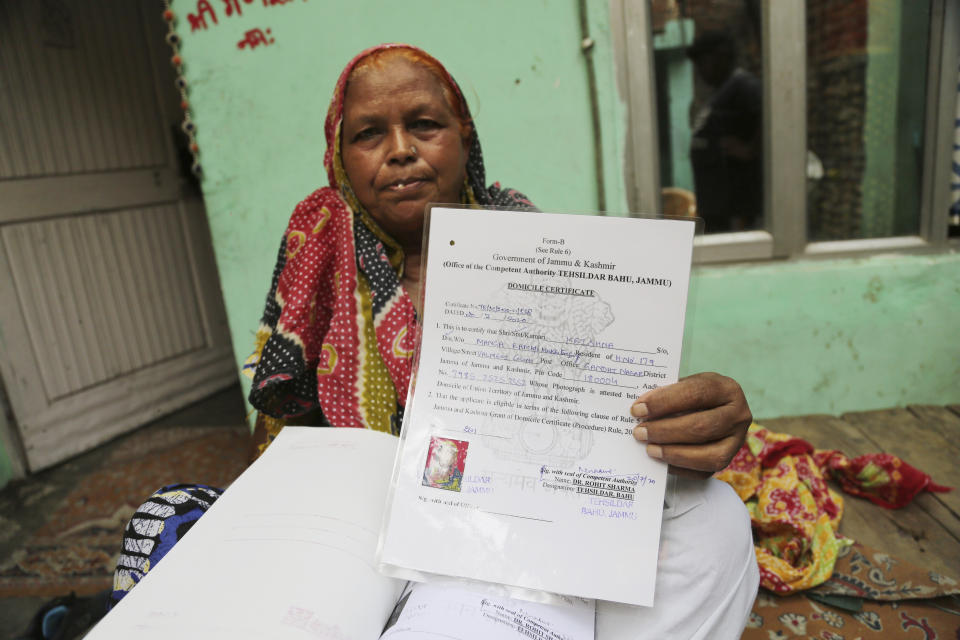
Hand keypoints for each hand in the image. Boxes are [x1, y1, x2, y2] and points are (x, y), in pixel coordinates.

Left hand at [630, 372, 751, 476]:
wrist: (715, 409)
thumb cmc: (694, 395)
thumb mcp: (685, 386)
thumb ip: (667, 395)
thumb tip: (641, 411)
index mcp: (726, 389)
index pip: (696, 393)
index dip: (665, 402)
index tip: (638, 409)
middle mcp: (739, 415)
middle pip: (702, 426)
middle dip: (666, 431)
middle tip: (640, 432)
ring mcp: (737, 441)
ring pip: (708, 455)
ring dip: (674, 453)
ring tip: (649, 449)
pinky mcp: (728, 461)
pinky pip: (704, 471)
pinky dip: (680, 468)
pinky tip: (661, 462)